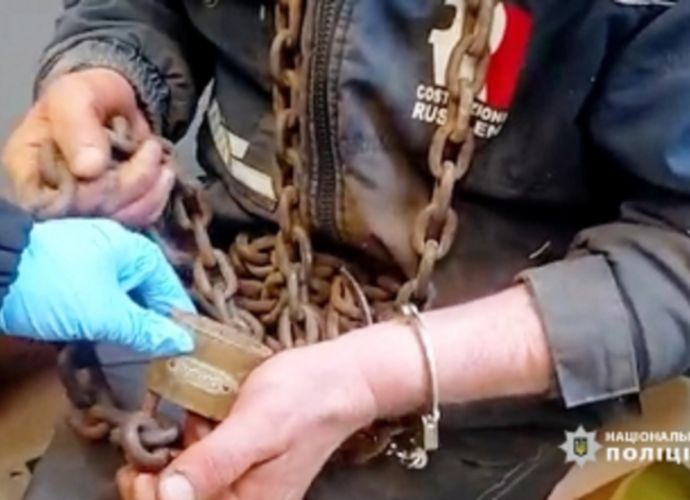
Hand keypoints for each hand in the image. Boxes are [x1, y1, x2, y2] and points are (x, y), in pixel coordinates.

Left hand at [0, 218, 194, 355]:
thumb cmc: (57, 286)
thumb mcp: (106, 314)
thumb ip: (146, 330)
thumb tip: (184, 343)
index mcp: (133, 251)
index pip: (168, 288)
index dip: (178, 320)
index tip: (188, 350)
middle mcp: (114, 255)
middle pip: (143, 298)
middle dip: (150, 332)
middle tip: (159, 364)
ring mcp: (86, 269)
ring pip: (118, 306)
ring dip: (124, 336)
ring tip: (131, 366)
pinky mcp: (63, 284)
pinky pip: (94, 309)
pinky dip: (100, 331)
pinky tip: (101, 355)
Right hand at [2, 68, 173, 226]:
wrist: (116, 101)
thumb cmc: (87, 97)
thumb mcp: (75, 96)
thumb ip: (75, 125)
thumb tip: (88, 169)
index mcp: (28, 172)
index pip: (55, 204)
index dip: (91, 191)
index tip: (112, 159)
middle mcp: (53, 200)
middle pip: (92, 217)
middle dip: (129, 185)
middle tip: (150, 150)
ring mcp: (87, 212)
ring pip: (120, 223)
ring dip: (149, 192)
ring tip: (159, 159)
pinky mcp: (115, 215)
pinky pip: (139, 222)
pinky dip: (157, 199)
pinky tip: (163, 175)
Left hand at [115, 342, 378, 499]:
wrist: (340, 377)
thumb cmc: (303, 400)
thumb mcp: (260, 426)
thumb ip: (215, 462)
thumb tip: (167, 495)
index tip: (137, 470)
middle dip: (154, 483)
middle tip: (143, 450)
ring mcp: (241, 483)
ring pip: (186, 487)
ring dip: (167, 464)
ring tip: (167, 433)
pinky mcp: (239, 462)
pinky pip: (201, 467)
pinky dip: (186, 449)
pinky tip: (191, 426)